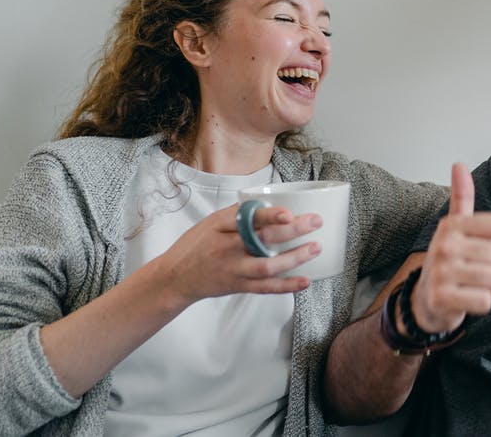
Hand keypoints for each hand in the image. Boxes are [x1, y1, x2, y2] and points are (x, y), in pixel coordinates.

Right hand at [152, 203, 323, 307]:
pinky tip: (305, 280)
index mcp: (220, 227)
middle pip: (263, 239)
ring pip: (267, 266)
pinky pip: (265, 288)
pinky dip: (287, 285)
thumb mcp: (211, 222)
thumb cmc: (195, 245)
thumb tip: (269, 201)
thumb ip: (238, 213)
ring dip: (295, 258)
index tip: (288, 213)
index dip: (269, 216)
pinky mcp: (238, 286)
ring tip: (316, 248)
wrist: (174, 278)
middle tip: (316, 221)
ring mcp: (233, 269)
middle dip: (293, 230)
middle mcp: (227, 248)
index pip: (247, 218)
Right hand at [411, 163, 490, 332]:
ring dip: (490, 287)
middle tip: (477, 270)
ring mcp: (441, 272)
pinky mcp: (441, 298)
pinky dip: (481, 303)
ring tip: (472, 284)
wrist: (424, 300)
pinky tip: (466, 299)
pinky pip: (485, 301)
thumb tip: (459, 164)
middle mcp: (444, 245)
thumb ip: (462, 197)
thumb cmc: (448, 260)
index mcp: (452, 224)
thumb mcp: (453, 227)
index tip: (489, 248)